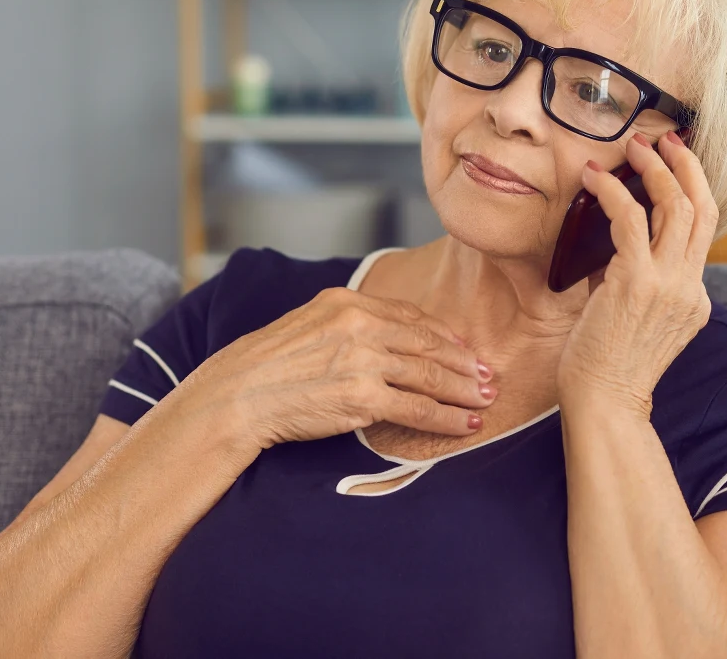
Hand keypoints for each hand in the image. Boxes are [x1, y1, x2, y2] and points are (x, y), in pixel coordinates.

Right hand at [184, 288, 497, 450]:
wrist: (238, 396)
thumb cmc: (268, 366)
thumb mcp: (309, 325)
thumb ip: (350, 326)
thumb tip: (389, 338)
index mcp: (348, 303)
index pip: (410, 316)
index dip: (444, 335)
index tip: (464, 348)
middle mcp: (360, 326)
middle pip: (428, 344)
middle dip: (464, 363)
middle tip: (489, 375)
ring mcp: (363, 361)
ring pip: (430, 375)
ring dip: (464, 389)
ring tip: (485, 399)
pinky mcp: (363, 398)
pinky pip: (418, 408)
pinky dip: (447, 418)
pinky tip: (464, 424)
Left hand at [556, 129, 717, 417]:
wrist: (604, 404)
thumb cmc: (605, 367)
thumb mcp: (631, 317)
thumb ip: (626, 278)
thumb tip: (601, 241)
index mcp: (694, 298)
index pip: (702, 233)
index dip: (690, 191)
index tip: (672, 165)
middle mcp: (690, 287)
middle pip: (703, 208)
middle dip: (686, 166)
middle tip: (665, 140)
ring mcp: (669, 284)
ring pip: (677, 206)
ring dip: (655, 169)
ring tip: (634, 147)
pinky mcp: (637, 282)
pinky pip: (631, 218)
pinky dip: (612, 191)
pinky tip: (594, 178)